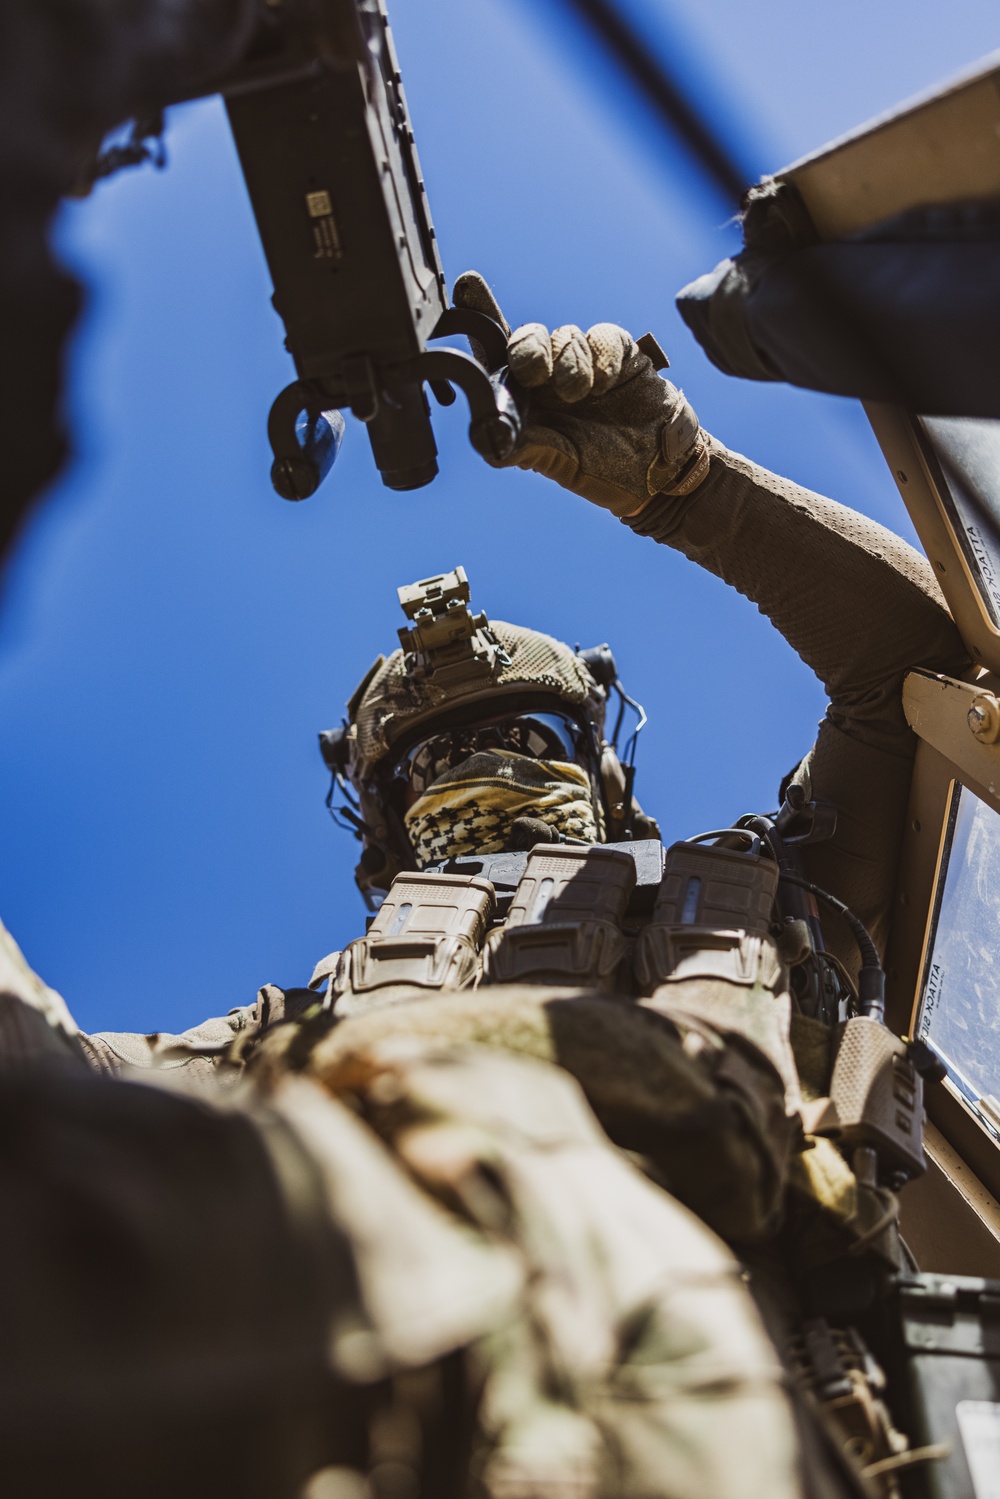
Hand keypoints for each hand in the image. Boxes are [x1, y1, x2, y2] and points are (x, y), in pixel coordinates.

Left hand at [453, 271, 708, 517]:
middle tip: (533, 374)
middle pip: (526, 334)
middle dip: (526, 346)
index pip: (494, 350)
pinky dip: (601, 357)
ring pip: (564, 336)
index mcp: (523, 397)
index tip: (466, 285)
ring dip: (568, 362)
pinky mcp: (621, 357)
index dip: (480, 313)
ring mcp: (585, 363)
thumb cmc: (597, 471)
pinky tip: (605, 385)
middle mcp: (549, 375)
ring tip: (578, 395)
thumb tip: (483, 435)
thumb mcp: (551, 461)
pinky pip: (604, 337)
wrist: (655, 475)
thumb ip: (516, 446)